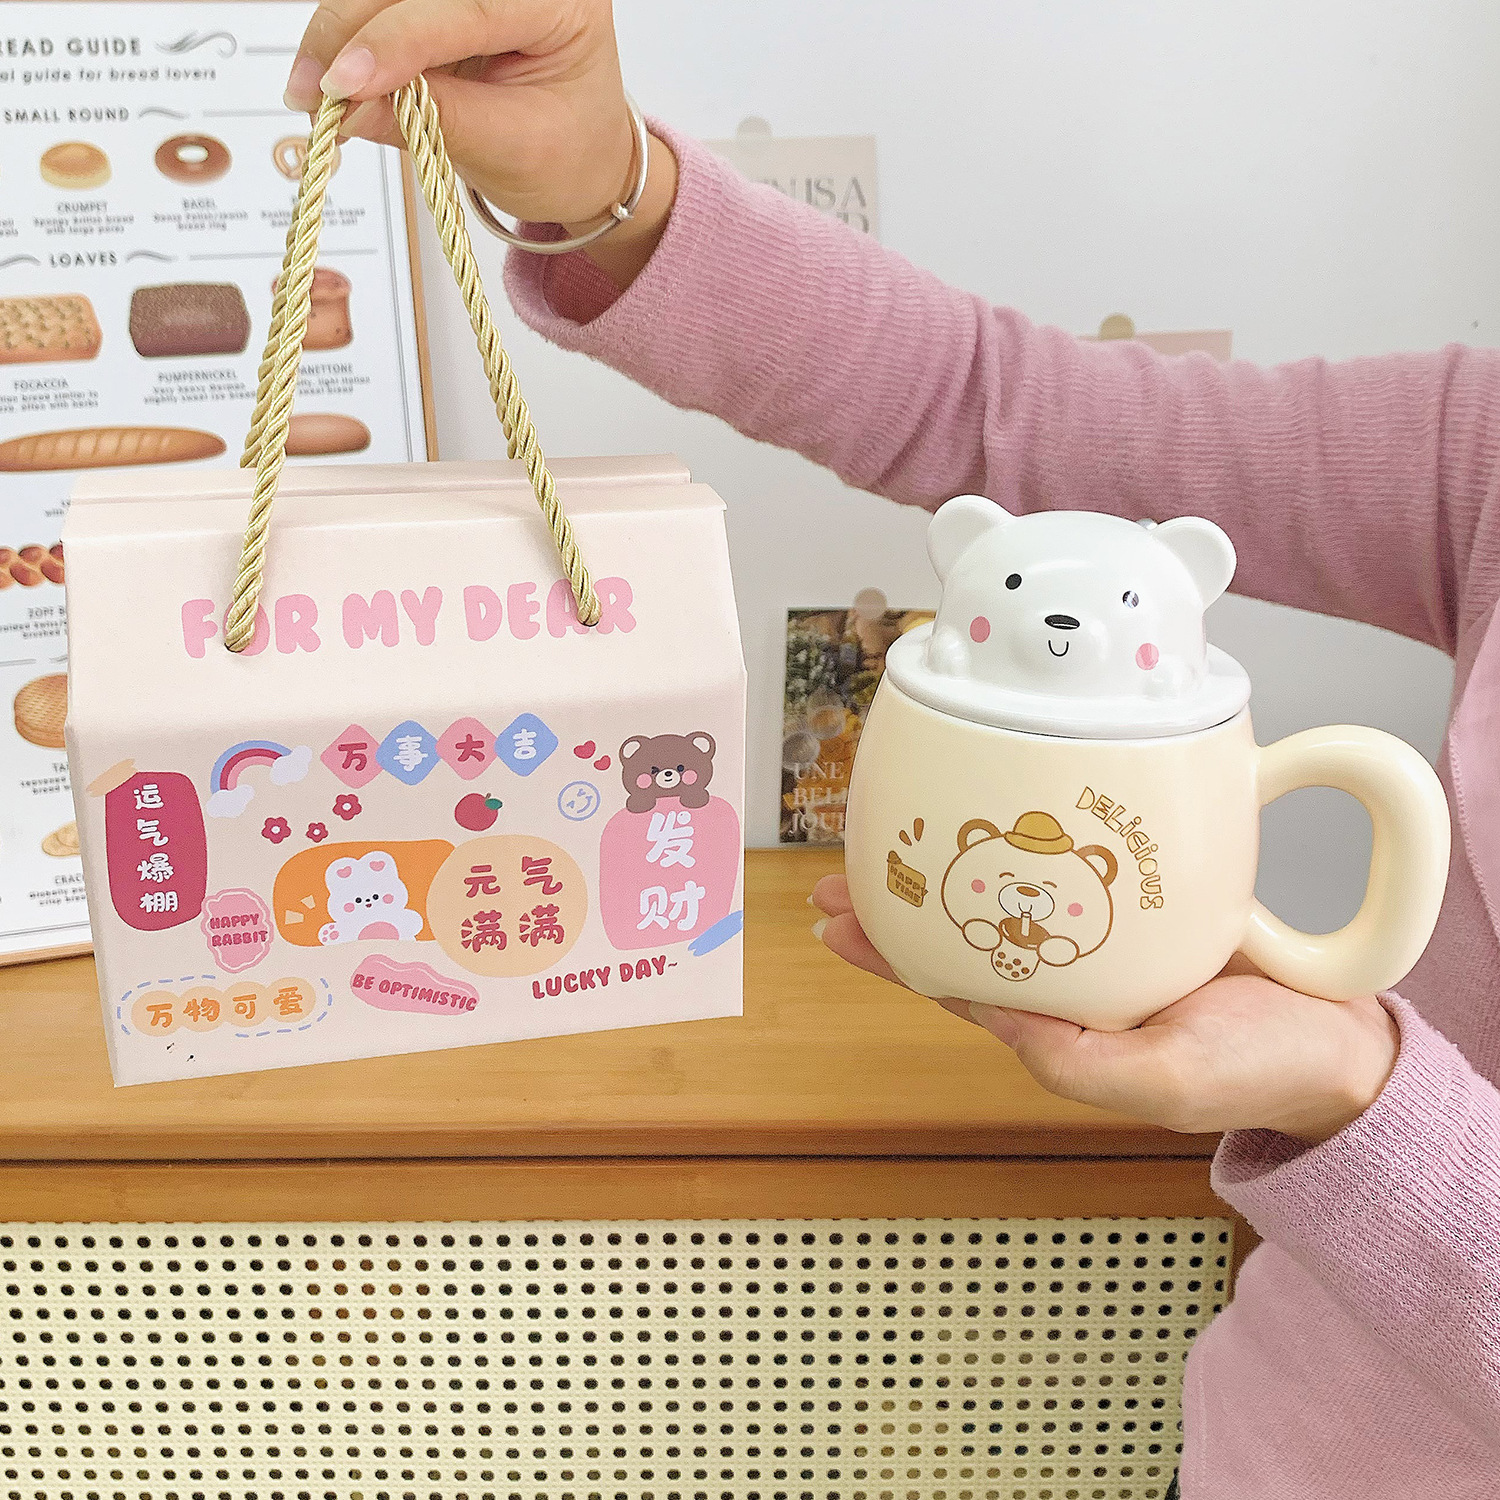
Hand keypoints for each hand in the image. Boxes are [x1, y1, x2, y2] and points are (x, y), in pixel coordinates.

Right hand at [284, 0, 676, 286]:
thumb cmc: (566, 154)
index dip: (395, 42)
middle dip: (351, 32)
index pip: (467, 8)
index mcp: (561, 2)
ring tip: (313, 93)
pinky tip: (332, 76)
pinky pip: (380, 6)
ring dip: (340, 33)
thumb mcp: (511, 148)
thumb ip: (435, 121)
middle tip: (311, 93)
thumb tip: (346, 108)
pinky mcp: (440, 0)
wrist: (581, 159)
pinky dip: (349, 39)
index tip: (344, 83)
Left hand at [812, 875, 1399, 1143]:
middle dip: (899, 903)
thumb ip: (1072, 1060)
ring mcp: (1104, 942)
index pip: (949, 984)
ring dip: (955, 868)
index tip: (832, 921)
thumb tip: (992, 1015)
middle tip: (841, 868)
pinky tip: (1010, 817)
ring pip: (1011, 897)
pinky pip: (1076, 872)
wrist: (1339, 1049)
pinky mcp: (1145, 906)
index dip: (887, 956)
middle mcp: (1069, 982)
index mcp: (1056, 1028)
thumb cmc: (1252, 1075)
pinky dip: (1035, 847)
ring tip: (899, 833)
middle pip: (964, 932)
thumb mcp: (1158, 1083)